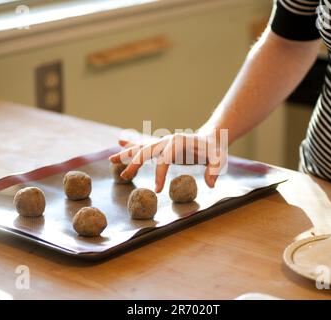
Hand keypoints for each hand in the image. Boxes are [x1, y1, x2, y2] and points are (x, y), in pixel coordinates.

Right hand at [108, 132, 227, 191]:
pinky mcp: (163, 147)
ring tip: (111, 159)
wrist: (213, 139)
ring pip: (142, 147)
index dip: (160, 174)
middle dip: (135, 163)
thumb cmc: (215, 150)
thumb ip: (215, 169)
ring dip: (127, 153)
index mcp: (179, 142)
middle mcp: (168, 140)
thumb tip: (210, 184)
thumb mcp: (220, 159)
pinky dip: (133, 145)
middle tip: (124, 176)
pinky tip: (121, 141)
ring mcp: (164, 142)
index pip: (165, 159)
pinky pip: (145, 146)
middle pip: (147, 151)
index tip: (158, 190)